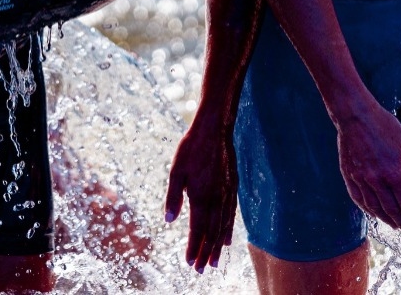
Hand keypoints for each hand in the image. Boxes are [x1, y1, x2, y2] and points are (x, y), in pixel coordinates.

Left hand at [164, 125, 237, 272]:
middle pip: (211, 233)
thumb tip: (168, 220)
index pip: (197, 230)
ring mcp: (226, 195)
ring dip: (218, 246)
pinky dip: (229, 230)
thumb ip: (173, 198)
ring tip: (215, 262)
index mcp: (200, 198)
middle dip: (206, 253)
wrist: (214, 130)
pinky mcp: (232, 188)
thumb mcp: (175, 172)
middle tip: (202, 271)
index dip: (194, 248)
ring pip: (223, 227)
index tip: (190, 263)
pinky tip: (227, 239)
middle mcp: (216, 200)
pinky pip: (231, 215)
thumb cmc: (191, 150)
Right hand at [336, 106, 400, 236]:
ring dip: (387, 220)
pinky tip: (375, 213)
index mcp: (394, 172)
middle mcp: (376, 180)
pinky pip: (359, 199)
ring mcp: (360, 179)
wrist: (354, 115)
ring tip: (396, 226)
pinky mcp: (349, 175)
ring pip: (375, 207)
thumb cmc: (384, 126)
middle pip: (392, 210)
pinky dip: (368, 209)